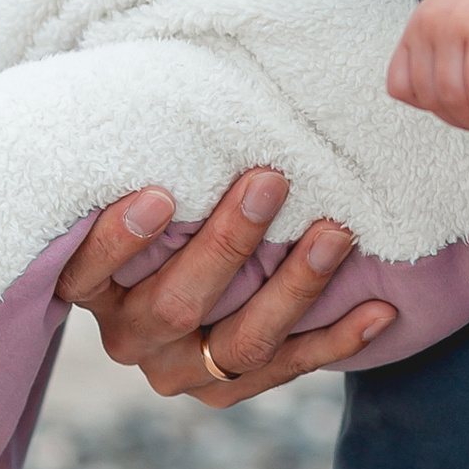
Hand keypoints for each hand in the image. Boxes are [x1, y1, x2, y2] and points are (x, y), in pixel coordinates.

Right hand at [54, 169, 394, 404]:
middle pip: (177, 306)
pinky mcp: (231, 389)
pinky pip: (290, 369)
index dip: (118, 240)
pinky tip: (380, 310)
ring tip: (336, 234)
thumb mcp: (138, 190)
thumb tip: (176, 78)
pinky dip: (339, 340)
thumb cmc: (163, 211)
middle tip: (270, 181)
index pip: (88, 272)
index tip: (159, 194)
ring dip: (295, 287)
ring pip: (243, 343)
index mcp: (94, 288)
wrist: (178, 298)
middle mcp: (132, 337)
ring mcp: (183, 371)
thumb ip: (149, 164)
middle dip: (228, 244)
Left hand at [387, 0, 468, 150]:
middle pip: (431, 98)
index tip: (462, 113)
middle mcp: (431, 23)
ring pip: (454, 97)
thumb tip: (462, 114)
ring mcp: (458, 25)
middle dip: (465, 121)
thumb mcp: (465, 31)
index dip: (431, 110)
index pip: (401, 87)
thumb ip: (452, 64)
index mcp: (420, 24)